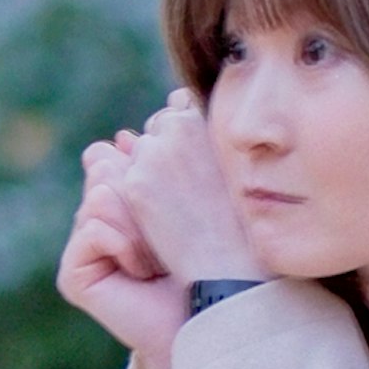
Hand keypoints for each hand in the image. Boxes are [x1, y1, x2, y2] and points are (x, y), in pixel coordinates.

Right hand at [57, 140, 185, 366]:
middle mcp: (90, 223)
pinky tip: (141, 271)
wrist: (205, 316)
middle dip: (143, 201)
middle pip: (104, 172)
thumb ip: (152, 166)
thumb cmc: (203, 260)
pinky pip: (94, 229)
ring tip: (156, 258)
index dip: (140, 172)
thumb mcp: (180, 202)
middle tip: (164, 241)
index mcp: (112, 202)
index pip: (108, 157)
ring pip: (100, 197)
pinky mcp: (72, 274)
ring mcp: (79, 249)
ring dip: (139, 228)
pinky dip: (126, 245)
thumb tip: (122, 135)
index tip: (170, 210)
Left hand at [119, 91, 254, 285]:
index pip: (179, 106)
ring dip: (151, 170)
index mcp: (204, 118)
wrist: (231, 262)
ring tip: (180, 203)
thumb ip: (194, 133)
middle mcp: (176, 128)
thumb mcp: (228, 162)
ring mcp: (152, 155)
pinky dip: (141, 195)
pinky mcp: (135, 183)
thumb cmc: (241, 216)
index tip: (199, 165)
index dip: (187, 138)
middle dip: (166, 149)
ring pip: (140, 151)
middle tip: (190, 188)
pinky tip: (166, 216)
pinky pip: (127, 179)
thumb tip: (162, 106)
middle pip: (158, 127)